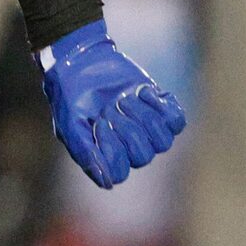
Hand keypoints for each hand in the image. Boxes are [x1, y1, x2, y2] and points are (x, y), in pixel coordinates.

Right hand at [39, 21, 185, 187]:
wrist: (82, 62)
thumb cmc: (70, 96)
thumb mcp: (69, 124)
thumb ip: (84, 152)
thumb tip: (107, 183)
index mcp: (105, 155)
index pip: (120, 170)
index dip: (112, 148)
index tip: (98, 123)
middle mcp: (128, 147)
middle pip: (143, 156)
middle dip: (126, 128)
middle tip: (110, 106)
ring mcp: (147, 130)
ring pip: (163, 141)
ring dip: (144, 116)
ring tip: (125, 98)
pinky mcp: (161, 110)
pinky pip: (177, 122)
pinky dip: (162, 106)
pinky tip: (144, 93)